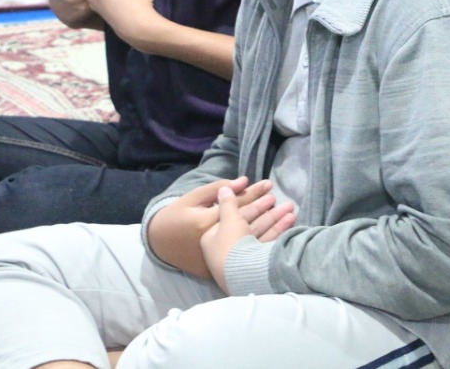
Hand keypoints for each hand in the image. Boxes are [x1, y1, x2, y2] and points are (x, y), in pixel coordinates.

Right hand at [148, 177, 280, 277]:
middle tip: (287, 202)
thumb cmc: (175, 216)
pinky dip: (265, 244)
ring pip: (251, 240)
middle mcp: (213, 242)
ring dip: (273, 227)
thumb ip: (216, 190)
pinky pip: (247, 256)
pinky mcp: (220, 268)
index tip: (269, 185)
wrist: (159, 245)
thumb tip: (242, 181)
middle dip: (269, 211)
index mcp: (205, 224)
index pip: (236, 207)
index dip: (254, 195)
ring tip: (290, 215)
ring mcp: (217, 258)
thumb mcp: (192, 198)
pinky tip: (281, 236)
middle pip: (247, 224)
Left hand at [201, 184, 296, 291]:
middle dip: (268, 211)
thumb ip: (228, 202)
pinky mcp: (254, 263)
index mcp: (213, 237)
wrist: (243, 274)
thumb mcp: (228, 218)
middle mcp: (226, 247)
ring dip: (276, 218)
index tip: (267, 194)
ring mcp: (242, 256)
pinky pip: (266, 242)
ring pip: (260, 232)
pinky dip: (278, 230)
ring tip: (292, 207)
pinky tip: (290, 220)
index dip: (251, 202)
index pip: (233, 216)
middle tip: (284, 200)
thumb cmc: (231, 244)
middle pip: (249, 224)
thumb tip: (224, 188)